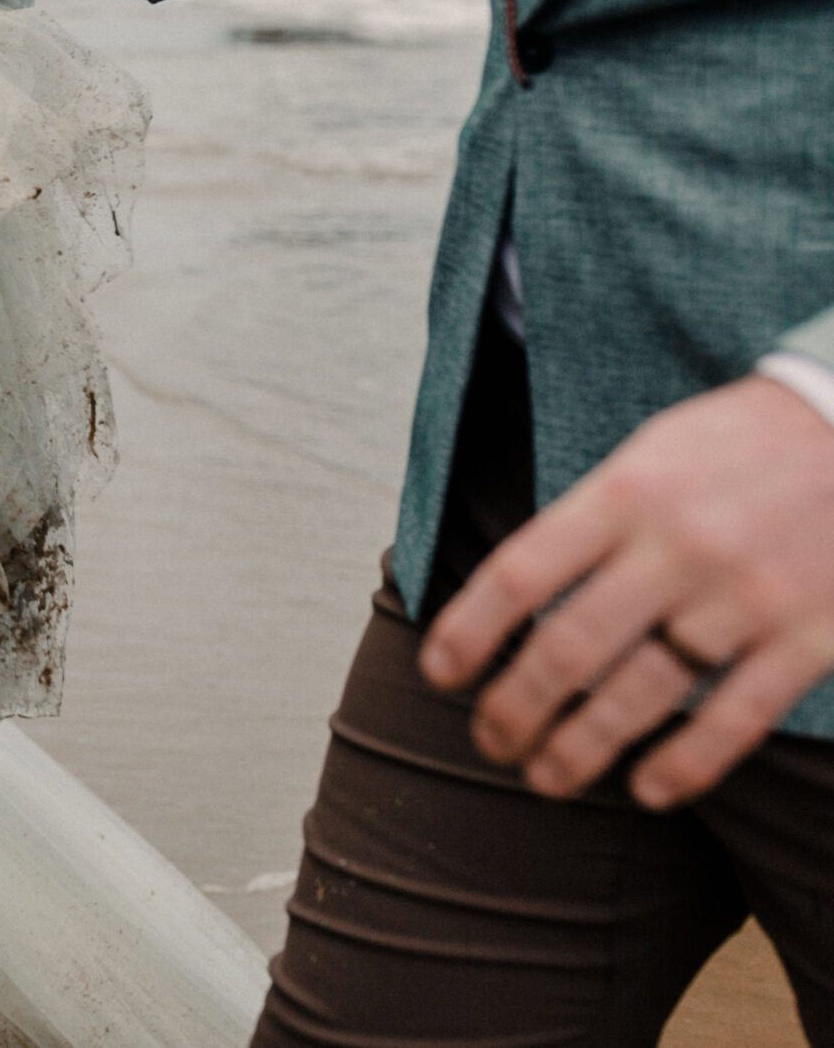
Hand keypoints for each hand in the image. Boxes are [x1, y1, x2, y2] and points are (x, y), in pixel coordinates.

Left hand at [420, 375, 833, 808]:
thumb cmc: (737, 447)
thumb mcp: (650, 456)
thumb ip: (589, 522)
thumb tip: (514, 597)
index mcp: (626, 493)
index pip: (519, 574)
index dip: (468, 633)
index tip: (438, 674)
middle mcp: (680, 546)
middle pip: (569, 648)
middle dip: (515, 708)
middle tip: (489, 742)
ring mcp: (748, 597)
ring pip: (643, 694)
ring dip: (582, 747)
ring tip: (546, 777)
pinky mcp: (811, 637)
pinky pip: (735, 719)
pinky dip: (685, 764)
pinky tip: (646, 789)